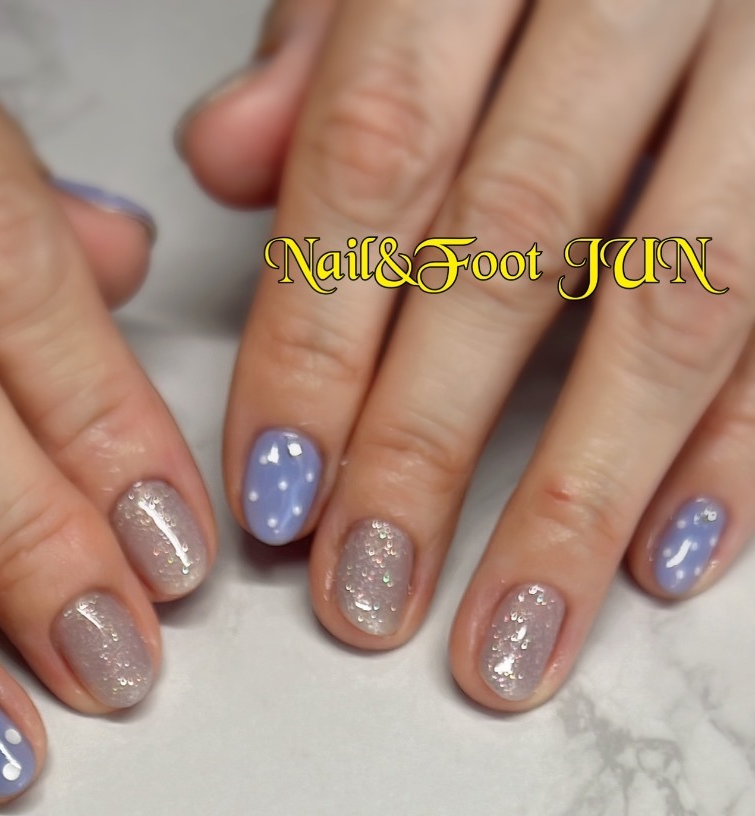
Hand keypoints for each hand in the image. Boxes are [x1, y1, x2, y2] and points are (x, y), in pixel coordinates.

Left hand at [179, 0, 752, 708]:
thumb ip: (330, 48)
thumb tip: (229, 156)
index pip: (373, 165)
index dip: (315, 340)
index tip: (274, 490)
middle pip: (508, 251)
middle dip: (424, 446)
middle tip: (364, 593)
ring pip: (675, 305)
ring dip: (579, 496)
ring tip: (508, 637)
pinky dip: (740, 446)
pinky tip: (669, 557)